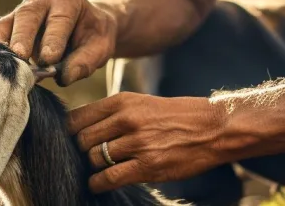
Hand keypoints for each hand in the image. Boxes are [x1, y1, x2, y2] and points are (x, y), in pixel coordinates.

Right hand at [0, 0, 117, 85]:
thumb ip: (85, 61)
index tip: (49, 59)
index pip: (59, 19)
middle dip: (22, 37)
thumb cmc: (92, 36)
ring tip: (1, 64)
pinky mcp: (7, 25)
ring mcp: (20, 11)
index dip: (53, 39)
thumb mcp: (101, 46)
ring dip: (2, 45)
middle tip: (20, 57)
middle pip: (27, 16)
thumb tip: (63, 77)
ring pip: (6, 25)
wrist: (84, 26)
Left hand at [68, 92, 229, 192]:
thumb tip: (81, 128)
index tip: (74, 140)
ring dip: (94, 167)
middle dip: (82, 151)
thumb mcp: (143, 103)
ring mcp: (137, 143)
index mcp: (123, 101)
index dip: (70, 132)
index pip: (77, 117)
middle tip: (91, 156)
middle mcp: (126, 119)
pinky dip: (98, 183)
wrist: (214, 127)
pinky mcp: (147, 166)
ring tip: (102, 168)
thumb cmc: (177, 116)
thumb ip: (114, 112)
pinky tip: (100, 184)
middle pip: (81, 140)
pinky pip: (107, 178)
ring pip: (93, 159)